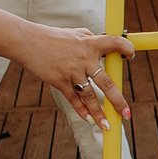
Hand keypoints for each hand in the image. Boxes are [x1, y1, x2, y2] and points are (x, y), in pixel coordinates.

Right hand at [17, 25, 133, 127]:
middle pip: (106, 83)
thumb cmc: (50, 36)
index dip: (126, 49)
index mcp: (90, 43)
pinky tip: (89, 119)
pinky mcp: (59, 80)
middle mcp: (84, 58)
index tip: (131, 56)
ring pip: (90, 96)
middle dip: (118, 101)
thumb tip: (102, 43)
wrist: (26, 41)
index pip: (115, 43)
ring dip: (99, 113)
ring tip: (107, 125)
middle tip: (126, 114)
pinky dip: (81, 110)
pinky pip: (73, 99)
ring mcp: (72, 71)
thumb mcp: (74, 33)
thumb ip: (89, 38)